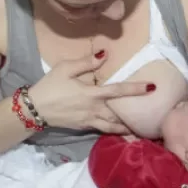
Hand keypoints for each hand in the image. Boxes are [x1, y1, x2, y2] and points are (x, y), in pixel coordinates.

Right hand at [26, 52, 153, 132]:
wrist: (34, 110)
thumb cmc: (49, 86)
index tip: (152, 87)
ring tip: (141, 130)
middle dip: (136, 117)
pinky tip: (122, 132)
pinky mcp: (83, 127)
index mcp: (91, 94)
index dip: (136, 89)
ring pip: (113, 127)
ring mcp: (89, 121)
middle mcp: (93, 110)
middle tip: (153, 119)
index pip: (118, 91)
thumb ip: (86, 63)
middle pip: (120, 115)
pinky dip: (115, 132)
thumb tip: (104, 55)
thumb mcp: (65, 69)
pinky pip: (103, 130)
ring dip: (128, 128)